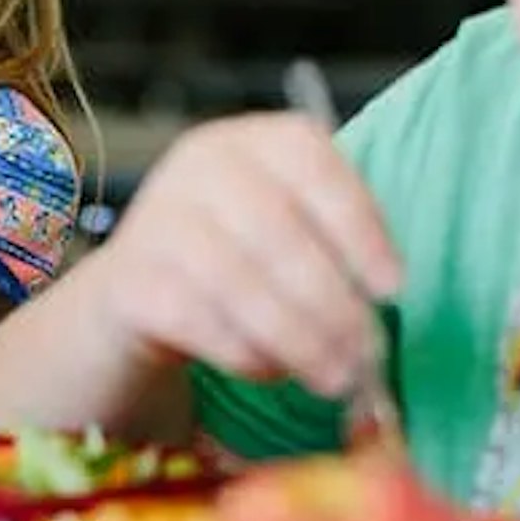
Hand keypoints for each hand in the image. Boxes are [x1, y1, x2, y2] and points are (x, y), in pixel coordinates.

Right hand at [79, 113, 402, 397]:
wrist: (137, 297)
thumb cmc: (235, 262)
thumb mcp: (286, 229)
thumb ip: (335, 248)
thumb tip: (387, 302)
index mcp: (249, 142)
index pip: (309, 161)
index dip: (358, 224)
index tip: (393, 288)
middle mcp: (195, 168)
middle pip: (275, 229)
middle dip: (330, 301)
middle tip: (365, 353)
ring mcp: (154, 221)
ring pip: (237, 281)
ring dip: (296, 338)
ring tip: (332, 378)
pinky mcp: (127, 282)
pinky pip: (197, 321)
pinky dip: (244, 353)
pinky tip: (271, 371)